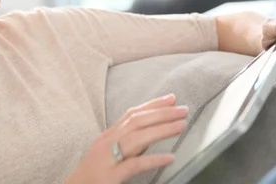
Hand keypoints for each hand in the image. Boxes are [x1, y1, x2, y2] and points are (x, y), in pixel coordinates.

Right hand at [67, 94, 186, 183]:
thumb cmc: (93, 175)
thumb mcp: (109, 153)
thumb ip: (128, 144)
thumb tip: (152, 133)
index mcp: (108, 136)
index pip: (132, 114)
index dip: (153, 105)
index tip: (172, 99)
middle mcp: (108, 142)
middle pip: (137, 122)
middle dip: (162, 113)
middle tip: (183, 109)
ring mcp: (108, 158)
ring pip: (137, 138)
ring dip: (162, 130)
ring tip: (181, 126)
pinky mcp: (111, 175)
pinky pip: (134, 165)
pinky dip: (153, 160)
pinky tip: (169, 158)